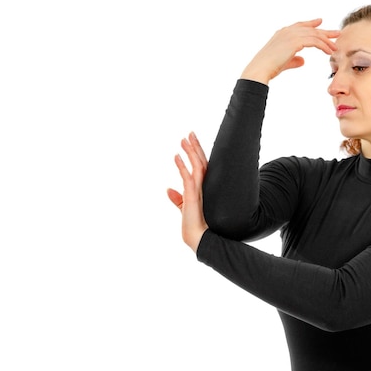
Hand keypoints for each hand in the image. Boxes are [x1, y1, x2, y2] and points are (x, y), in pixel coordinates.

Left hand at [167, 132, 208, 252]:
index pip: (200, 165)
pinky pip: (188, 177)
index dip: (195, 152)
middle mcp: (202, 186)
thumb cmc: (192, 224)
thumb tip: (168, 190)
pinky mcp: (193, 196)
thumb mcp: (183, 207)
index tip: (190, 139)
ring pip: (196, 166)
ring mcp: (199, 190)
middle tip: (189, 132)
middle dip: (195, 147)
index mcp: (201, 187)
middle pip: (200, 161)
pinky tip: (176, 156)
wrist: (198, 237)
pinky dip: (182, 167)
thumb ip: (177, 198)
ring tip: (184, 139)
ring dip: (190, 152)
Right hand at [241, 19, 339, 84]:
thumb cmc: (269, 67)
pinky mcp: (296, 41)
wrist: (261, 68)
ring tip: (335, 47)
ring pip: (314, 35)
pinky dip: (323, 46)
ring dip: (326, 41)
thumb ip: (294, 60)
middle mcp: (287, 31)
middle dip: (324, 31)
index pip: (300, 25)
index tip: (320, 22)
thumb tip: (303, 61)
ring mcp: (292, 35)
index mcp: (282, 33)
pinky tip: (329, 52)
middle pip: (310, 29)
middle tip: (336, 33)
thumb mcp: (284, 61)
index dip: (311, 23)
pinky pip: (315, 41)